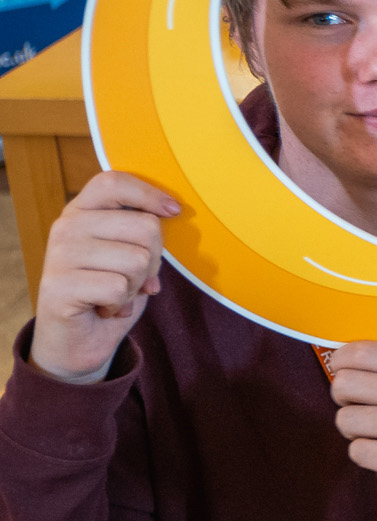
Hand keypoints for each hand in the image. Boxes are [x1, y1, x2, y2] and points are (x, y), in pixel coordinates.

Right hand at [29, 172, 178, 382]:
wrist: (77, 339)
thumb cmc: (109, 291)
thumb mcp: (128, 253)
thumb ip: (141, 232)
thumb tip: (172, 213)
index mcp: (81, 211)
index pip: (114, 182)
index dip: (150, 194)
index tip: (173, 211)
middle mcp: (66, 227)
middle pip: (145, 228)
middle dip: (154, 261)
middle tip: (133, 279)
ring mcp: (59, 255)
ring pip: (137, 261)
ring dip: (137, 286)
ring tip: (115, 294)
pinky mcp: (59, 286)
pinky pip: (120, 288)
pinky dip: (123, 304)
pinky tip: (105, 308)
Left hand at [326, 342, 376, 508]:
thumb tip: (337, 360)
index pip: (361, 352)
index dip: (340, 360)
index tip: (341, 370)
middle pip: (344, 383)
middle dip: (342, 397)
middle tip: (359, 405)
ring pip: (345, 419)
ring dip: (352, 429)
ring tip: (375, 431)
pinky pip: (356, 450)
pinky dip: (364, 453)